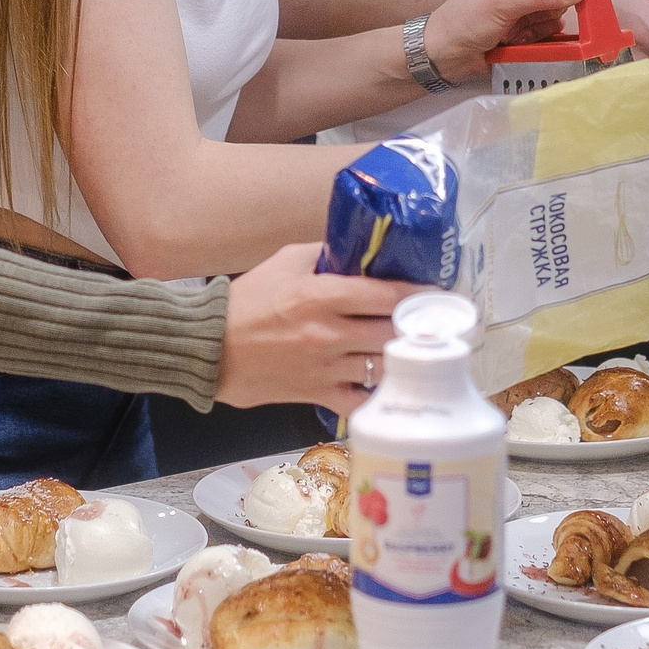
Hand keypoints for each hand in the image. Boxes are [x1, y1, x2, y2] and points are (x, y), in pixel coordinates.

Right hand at [215, 242, 424, 412]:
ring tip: (420, 351)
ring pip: (382, 366)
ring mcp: (324, 367)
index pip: (384, 294)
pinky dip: (378, 396)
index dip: (418, 294)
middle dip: (416, 326)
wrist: (210, 348)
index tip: (438, 292)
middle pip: (391, 331)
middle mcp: (328, 332)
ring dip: (402, 358)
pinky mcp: (317, 393)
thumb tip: (358, 247)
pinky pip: (360, 402)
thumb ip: (324, 252)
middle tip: (434, 321)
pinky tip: (391, 387)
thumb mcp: (284, 261)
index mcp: (320, 295)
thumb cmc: (246, 302)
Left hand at [423, 0, 587, 84]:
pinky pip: (548, 22)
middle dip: (548, 7)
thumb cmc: (466, 20)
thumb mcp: (506, 3)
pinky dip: (537, 33)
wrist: (446, 52)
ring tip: (515, 30)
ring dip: (539, 23)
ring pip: (556, 6)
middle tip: (529, 19)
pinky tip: (516, 37)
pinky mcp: (525, 12)